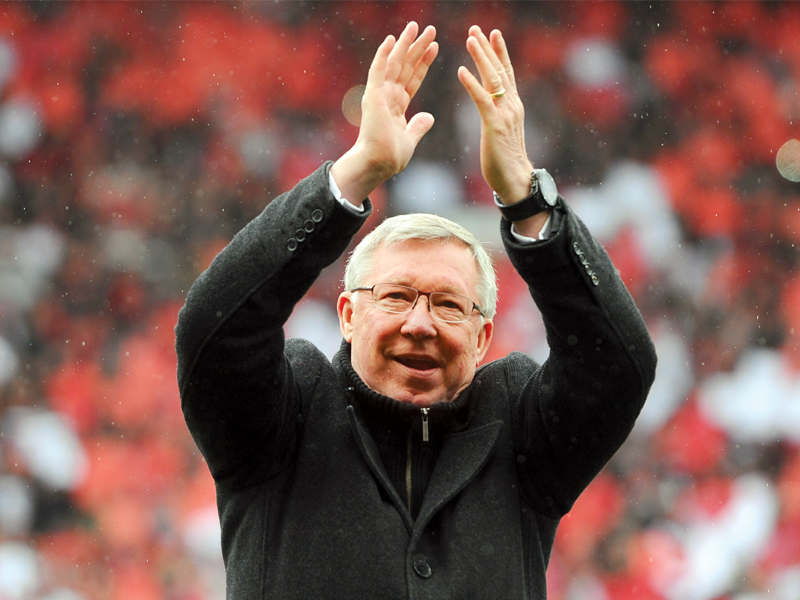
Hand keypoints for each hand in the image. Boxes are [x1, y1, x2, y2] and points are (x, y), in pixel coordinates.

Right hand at [331, 22, 437, 204]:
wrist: (377, 163)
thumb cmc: (390, 157)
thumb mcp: (410, 139)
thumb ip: (418, 126)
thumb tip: (429, 116)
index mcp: (397, 106)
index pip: (413, 78)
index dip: (424, 63)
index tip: (435, 47)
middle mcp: (388, 97)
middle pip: (406, 66)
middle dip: (418, 47)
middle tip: (430, 29)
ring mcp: (380, 95)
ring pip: (395, 63)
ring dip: (405, 44)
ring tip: (416, 26)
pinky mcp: (373, 95)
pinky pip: (378, 70)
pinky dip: (384, 54)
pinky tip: (391, 38)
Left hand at [458, 26, 533, 204]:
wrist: (515, 180)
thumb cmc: (505, 161)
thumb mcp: (501, 132)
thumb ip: (497, 116)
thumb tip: (491, 109)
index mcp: (512, 106)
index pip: (506, 73)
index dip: (499, 53)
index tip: (492, 34)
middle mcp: (511, 105)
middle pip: (499, 70)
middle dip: (487, 48)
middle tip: (476, 28)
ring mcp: (505, 114)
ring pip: (492, 79)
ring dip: (481, 57)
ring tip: (470, 39)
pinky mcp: (494, 125)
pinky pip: (482, 99)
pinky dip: (471, 84)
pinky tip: (461, 70)